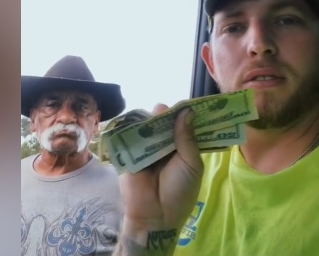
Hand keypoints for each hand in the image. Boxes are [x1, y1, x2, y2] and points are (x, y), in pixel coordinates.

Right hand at [115, 105, 203, 254]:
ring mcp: (145, 148)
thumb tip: (186, 111)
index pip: (183, 126)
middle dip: (167, 114)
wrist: (155, 215)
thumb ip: (187, 138)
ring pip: (147, 127)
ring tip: (157, 112)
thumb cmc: (179, 191)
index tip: (190, 103)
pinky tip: (140, 120)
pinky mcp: (128, 153)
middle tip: (169, 108)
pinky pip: (130, 136)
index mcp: (181, 149)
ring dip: (151, 119)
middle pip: (164, 123)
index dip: (185, 115)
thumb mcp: (191, 164)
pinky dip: (134, 127)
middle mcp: (163, 146)